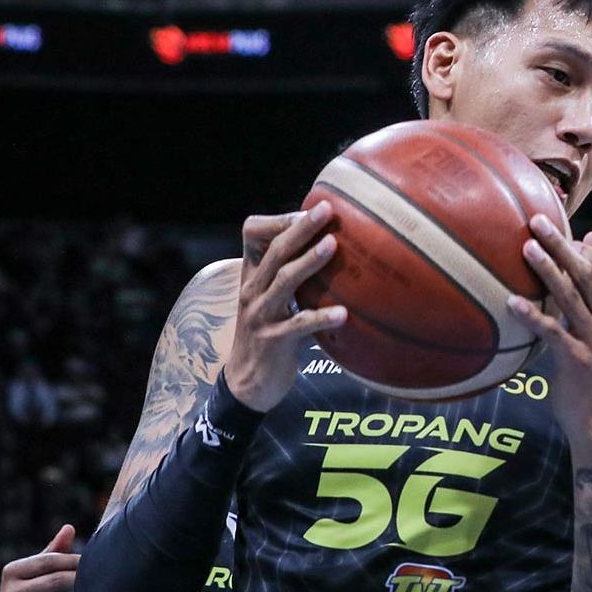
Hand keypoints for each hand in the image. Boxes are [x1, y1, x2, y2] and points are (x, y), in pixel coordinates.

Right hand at [222, 204, 346, 410]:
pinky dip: (321, 318)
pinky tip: (344, 315)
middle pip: (275, 252)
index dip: (281, 221)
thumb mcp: (272, 303)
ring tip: (333, 246)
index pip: (257, 238)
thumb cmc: (268, 337)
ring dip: (309, 262)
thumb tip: (328, 251)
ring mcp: (260, 316)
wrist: (247, 384)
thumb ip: (288, 279)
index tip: (312, 208)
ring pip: (284, 282)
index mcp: (253, 278)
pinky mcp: (273, 341)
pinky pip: (299, 326)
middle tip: (326, 210)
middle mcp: (252, 292)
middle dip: (300, 229)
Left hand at [507, 216, 591, 452]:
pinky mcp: (576, 361)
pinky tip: (511, 302)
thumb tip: (591, 249)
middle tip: (538, 223)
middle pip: (588, 275)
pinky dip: (532, 316)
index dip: (589, 248)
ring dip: (548, 270)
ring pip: (572, 297)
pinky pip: (553, 333)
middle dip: (563, 246)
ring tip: (526, 248)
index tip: (565, 227)